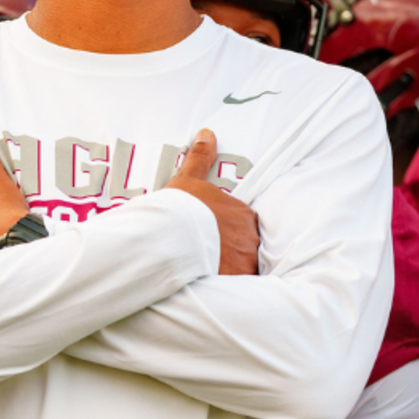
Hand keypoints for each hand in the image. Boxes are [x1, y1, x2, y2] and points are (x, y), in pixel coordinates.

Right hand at [163, 129, 259, 274]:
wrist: (169, 239)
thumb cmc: (178, 208)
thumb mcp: (187, 180)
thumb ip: (200, 157)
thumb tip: (208, 133)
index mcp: (243, 213)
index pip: (240, 223)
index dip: (222, 229)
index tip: (208, 234)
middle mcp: (250, 237)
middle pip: (243, 245)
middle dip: (228, 249)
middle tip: (205, 253)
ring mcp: (245, 261)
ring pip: (241, 266)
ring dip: (228, 268)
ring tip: (204, 271)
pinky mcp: (235, 282)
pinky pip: (234, 285)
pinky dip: (224, 284)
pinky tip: (206, 283)